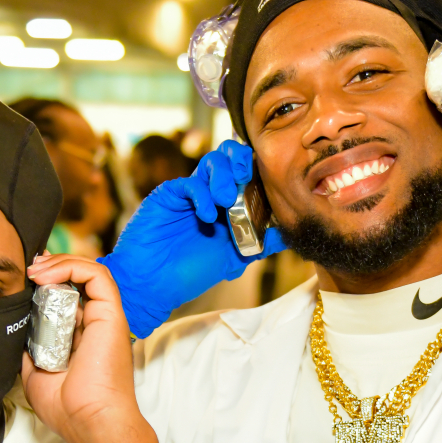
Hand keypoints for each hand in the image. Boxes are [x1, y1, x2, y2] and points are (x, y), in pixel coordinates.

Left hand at [22, 254, 162, 442]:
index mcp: (80, 337)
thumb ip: (29, 350)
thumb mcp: (34, 374)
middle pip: (77, 280)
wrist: (87, 421)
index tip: (24, 279)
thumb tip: (16, 332)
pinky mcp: (111, 313)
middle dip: (51, 267)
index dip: (48, 281)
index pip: (68, 296)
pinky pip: (97, 275)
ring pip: (89, 271)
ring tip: (34, 270)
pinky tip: (46, 276)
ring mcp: (105, 317)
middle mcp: (94, 324)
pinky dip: (71, 267)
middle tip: (27, 269)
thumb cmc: (66, 408)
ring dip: (59, 263)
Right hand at [102, 140, 286, 338]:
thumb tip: (287, 235)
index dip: (255, 169)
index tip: (267, 178)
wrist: (154, 284)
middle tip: (245, 174)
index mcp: (227, 205)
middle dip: (239, 159)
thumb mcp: (234, 259)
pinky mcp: (168, 195)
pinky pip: (188, 183)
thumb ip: (260, 246)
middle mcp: (209, 194)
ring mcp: (189, 193)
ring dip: (223, 176)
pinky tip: (207, 215)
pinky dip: (202, 194)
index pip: (244, 174)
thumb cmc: (190, 273)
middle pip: (227, 158)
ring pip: (210, 163)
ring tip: (226, 199)